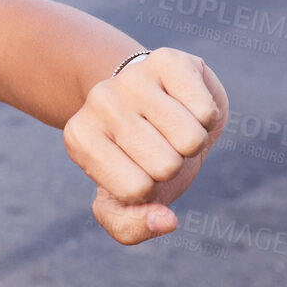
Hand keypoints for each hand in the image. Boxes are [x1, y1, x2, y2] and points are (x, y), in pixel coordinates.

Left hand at [61, 48, 227, 245]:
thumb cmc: (142, 158)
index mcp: (79, 139)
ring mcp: (131, 78)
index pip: (137, 190)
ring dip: (193, 140)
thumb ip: (132, 227)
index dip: (151, 189)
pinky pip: (205, 111)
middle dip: (174, 164)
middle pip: (165, 165)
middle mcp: (98, 102)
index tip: (139, 169)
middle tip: (160, 144)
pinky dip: (207, 117)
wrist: (160, 103)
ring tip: (172, 125)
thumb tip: (165, 222)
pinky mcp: (167, 60)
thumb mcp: (126, 201)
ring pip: (190, 139)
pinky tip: (185, 104)